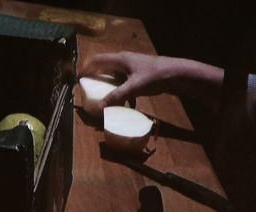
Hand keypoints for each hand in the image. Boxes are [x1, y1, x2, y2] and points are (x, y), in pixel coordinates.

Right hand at [79, 52, 223, 111]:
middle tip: (89, 89)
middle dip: (97, 79)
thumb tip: (101, 107)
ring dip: (111, 88)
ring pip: (117, 77)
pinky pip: (128, 85)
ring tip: (105, 99)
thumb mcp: (135, 87)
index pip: (97, 60)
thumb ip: (118, 96)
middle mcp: (125, 61)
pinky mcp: (142, 76)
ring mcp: (134, 69)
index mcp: (121, 59)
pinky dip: (126, 94)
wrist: (177, 75)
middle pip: (106, 68)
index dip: (86, 68)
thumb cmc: (156, 76)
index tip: (78, 78)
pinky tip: (129, 106)